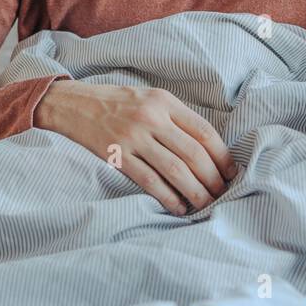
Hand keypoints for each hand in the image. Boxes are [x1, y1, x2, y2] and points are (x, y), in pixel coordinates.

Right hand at [34, 81, 237, 214]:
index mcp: (164, 101)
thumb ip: (176, 117)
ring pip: (175, 170)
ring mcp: (133, 137)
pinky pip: (149, 181)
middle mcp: (151, 117)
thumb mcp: (150, 98)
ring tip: (205, 204)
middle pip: (193, 154)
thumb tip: (208, 150)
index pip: (204, 131)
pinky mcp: (117, 155)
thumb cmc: (118, 103)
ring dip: (195, 192)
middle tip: (222, 193)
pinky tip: (178, 207)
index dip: (222, 156)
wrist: (75, 104)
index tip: (231, 172)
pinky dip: (167, 197)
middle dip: (213, 179)